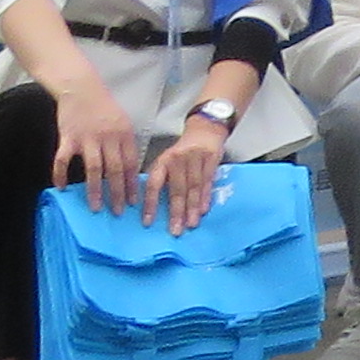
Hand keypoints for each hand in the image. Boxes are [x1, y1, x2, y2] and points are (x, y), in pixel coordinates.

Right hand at [50, 78, 144, 214]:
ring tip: (96, 207)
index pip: (130, 164)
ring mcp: (87, 138)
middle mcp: (108, 137)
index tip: (133, 202)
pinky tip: (62, 188)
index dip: (132, 184)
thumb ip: (125, 144)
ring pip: (93, 169)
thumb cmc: (103, 108)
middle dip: (117, 193)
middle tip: (117, 211)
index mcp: (124, 134)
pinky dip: (61, 175)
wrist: (82, 88)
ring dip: (94, 190)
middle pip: (114, 170)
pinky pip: (63, 160)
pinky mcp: (68, 137)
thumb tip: (129, 171)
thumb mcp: (122, 123)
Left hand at [147, 113, 228, 230]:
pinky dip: (205, 198)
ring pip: (193, 188)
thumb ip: (161, 178)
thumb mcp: (167, 160)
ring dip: (192, 208)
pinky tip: (203, 210)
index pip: (154, 185)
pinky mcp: (211, 160)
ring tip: (190, 224)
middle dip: (176, 212)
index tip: (148, 222)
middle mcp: (178, 160)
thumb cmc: (183, 150)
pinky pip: (207, 182)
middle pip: (177, 190)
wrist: (205, 129)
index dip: (151, 204)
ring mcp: (196, 159)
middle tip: (175, 230)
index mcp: (163, 161)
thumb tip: (150, 206)